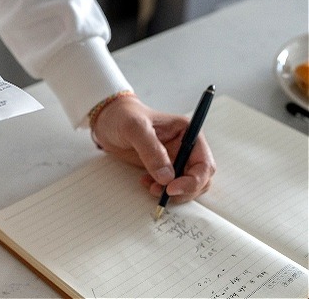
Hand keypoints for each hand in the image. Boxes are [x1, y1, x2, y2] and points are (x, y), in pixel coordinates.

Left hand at [90, 95, 215, 202]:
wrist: (108, 121)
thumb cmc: (122, 117)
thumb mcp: (134, 128)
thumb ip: (151, 150)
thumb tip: (167, 177)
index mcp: (187, 132)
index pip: (204, 163)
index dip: (193, 180)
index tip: (172, 188)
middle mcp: (186, 146)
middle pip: (200, 178)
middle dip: (184, 190)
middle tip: (161, 193)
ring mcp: (175, 158)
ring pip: (188, 185)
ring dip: (173, 193)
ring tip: (150, 187)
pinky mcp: (163, 168)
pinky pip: (171, 186)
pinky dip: (162, 190)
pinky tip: (145, 183)